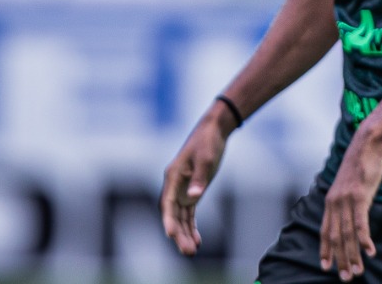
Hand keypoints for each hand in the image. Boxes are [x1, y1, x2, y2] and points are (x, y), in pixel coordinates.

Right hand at [159, 113, 229, 255]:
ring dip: (185, 233)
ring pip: (181, 216)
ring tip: (192, 251)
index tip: (171, 234)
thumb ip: (199, 179)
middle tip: (187, 252)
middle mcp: (174, 186)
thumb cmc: (208, 142)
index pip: (168, 203)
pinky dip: (191, 225)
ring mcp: (182, 189)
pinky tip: (197, 239)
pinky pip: (189, 213)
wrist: (214, 130)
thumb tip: (193, 197)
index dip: (169, 220)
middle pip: (173, 214)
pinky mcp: (192, 191)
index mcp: (172, 176)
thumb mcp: (206, 159)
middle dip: (179, 234)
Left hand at [319, 127, 381, 279]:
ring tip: (357, 272)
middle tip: (346, 278)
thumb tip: (351, 211)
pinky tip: (370, 252)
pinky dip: (364, 240)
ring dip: (352, 256)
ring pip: (347, 235)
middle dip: (340, 260)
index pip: (324, 231)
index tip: (326, 267)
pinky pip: (361, 224)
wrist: (366, 143)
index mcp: (330, 200)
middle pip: (335, 238)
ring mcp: (346, 200)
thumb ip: (347, 199)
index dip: (325, 251)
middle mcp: (335, 203)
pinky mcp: (360, 197)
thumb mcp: (350, 183)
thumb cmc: (361, 161)